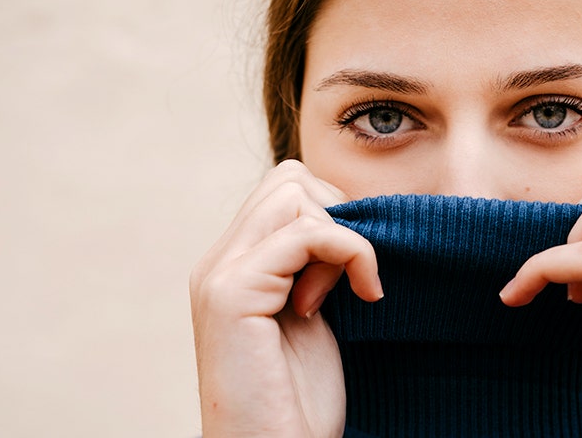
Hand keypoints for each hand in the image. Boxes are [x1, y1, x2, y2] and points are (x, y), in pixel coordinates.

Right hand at [189, 160, 382, 437]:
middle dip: (339, 215)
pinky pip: (307, 232)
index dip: (335, 214)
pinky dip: (353, 252)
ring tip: (349, 293)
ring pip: (294, 193)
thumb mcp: (312, 317)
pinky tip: (365, 295)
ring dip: (343, 236)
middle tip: (353, 277)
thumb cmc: (298, 404)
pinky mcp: (231, 294)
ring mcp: (219, 276)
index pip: (285, 187)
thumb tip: (350, 215)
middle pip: (287, 178)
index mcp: (233, 267)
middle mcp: (216, 264)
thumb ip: (314, 268)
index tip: (356, 271)